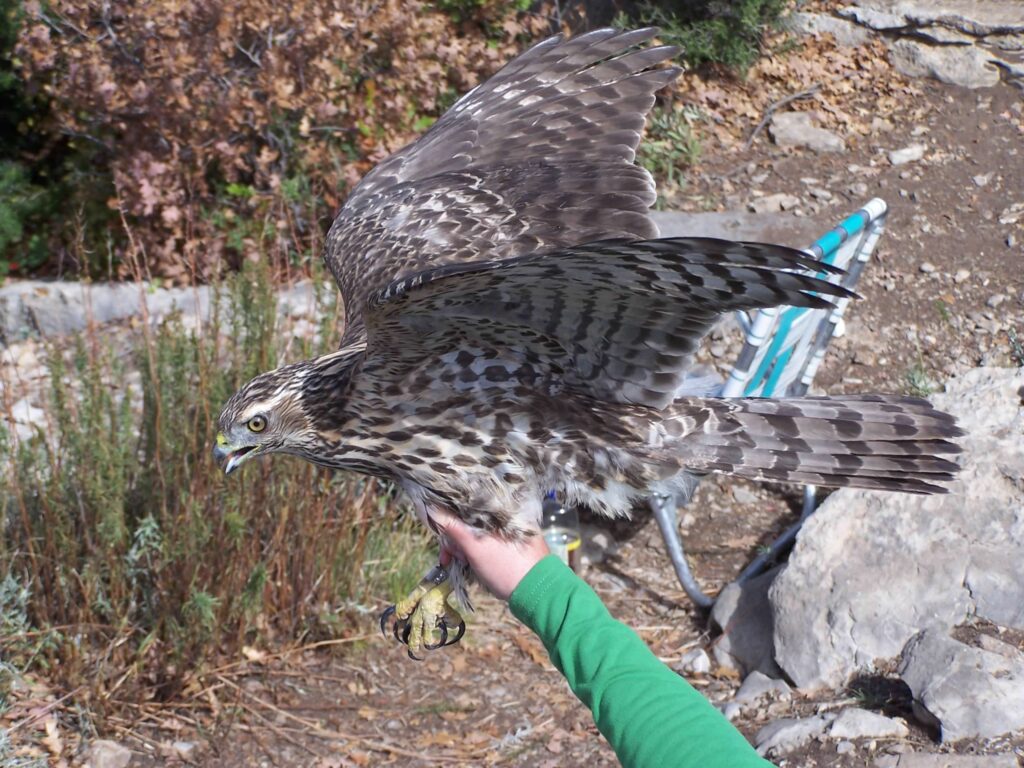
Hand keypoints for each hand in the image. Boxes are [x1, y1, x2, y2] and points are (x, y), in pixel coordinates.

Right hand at [428, 510, 549, 600]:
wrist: (538, 591)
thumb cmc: (506, 567)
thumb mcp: (475, 547)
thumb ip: (453, 527)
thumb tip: (431, 508)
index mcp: (497, 508)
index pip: (463, 504)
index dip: (447, 520)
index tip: (442, 539)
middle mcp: (504, 514)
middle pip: (468, 520)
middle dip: (455, 539)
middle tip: (451, 558)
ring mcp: (508, 529)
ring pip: (475, 532)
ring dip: (464, 548)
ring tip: (464, 563)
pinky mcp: (511, 543)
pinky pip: (486, 541)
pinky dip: (476, 551)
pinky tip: (471, 564)